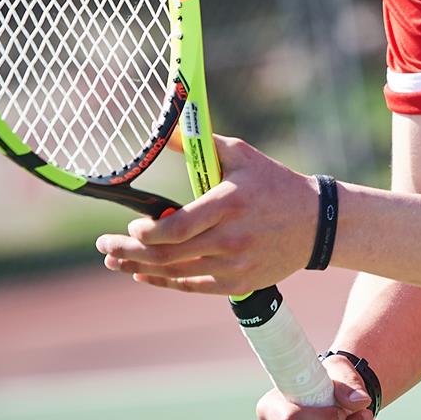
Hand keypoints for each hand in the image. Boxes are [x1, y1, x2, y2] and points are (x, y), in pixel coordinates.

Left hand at [95, 135, 317, 294]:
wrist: (317, 223)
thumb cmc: (274, 183)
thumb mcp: (241, 155)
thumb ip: (201, 144)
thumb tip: (165, 132)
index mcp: (229, 204)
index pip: (176, 228)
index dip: (145, 233)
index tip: (131, 225)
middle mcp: (231, 238)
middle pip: (168, 255)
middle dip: (128, 251)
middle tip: (104, 244)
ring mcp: (235, 265)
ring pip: (175, 273)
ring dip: (139, 268)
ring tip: (115, 260)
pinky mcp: (239, 283)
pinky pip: (192, 287)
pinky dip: (164, 282)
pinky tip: (143, 274)